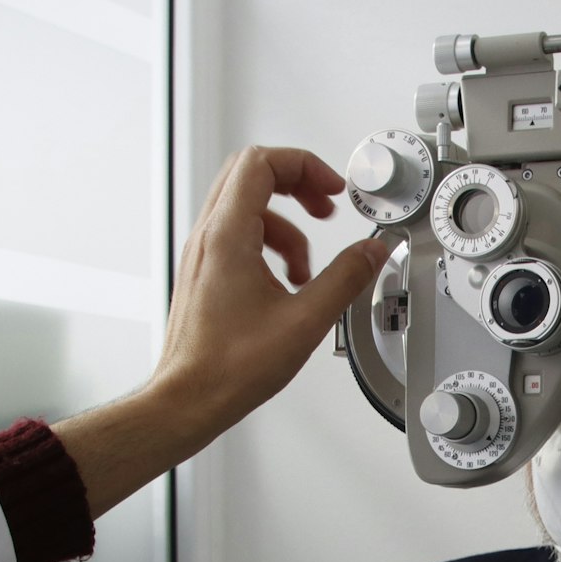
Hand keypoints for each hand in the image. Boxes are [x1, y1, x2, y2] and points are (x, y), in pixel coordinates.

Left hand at [156, 146, 385, 438]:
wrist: (189, 398)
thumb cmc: (228, 367)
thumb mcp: (306, 320)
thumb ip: (346, 277)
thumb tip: (371, 251)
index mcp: (228, 236)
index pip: (261, 163)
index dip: (305, 165)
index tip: (332, 188)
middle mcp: (208, 237)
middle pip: (250, 175)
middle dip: (296, 183)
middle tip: (325, 205)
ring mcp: (203, 253)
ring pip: (247, 207)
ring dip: (288, 224)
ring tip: (310, 263)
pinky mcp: (205, 272)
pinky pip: (240, 236)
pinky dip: (272, 245)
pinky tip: (290, 281)